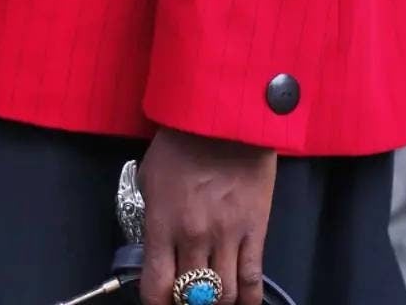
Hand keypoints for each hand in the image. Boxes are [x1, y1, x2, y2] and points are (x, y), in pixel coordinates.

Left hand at [136, 126, 275, 304]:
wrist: (223, 118)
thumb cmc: (180, 141)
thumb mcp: (150, 175)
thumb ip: (153, 215)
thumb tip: (158, 245)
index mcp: (162, 223)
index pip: (156, 287)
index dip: (157, 302)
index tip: (160, 300)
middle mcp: (194, 237)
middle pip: (192, 297)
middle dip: (188, 303)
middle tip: (188, 296)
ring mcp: (227, 237)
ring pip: (223, 296)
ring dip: (216, 302)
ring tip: (212, 296)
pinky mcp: (255, 232)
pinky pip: (253, 281)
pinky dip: (248, 300)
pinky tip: (242, 303)